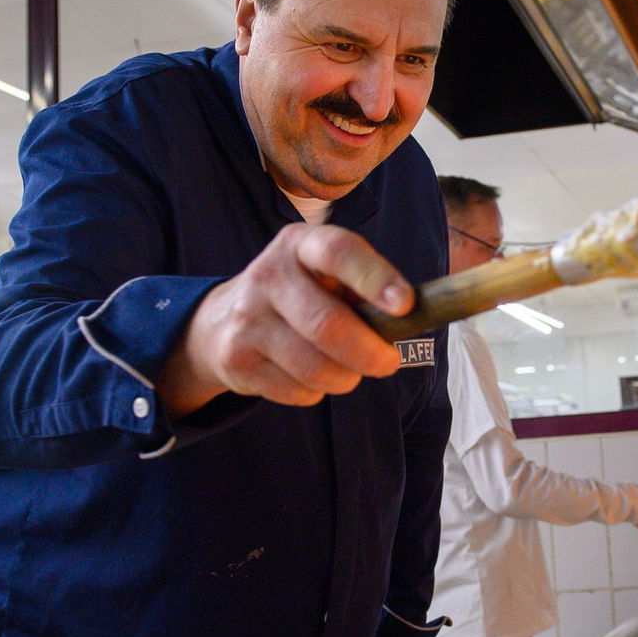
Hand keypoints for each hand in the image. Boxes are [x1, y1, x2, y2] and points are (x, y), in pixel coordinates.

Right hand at [158, 223, 413, 415]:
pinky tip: (311, 376)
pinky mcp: (236, 359)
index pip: (338, 251)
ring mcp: (246, 318)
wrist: (220, 320)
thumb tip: (417, 316)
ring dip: (346, 378)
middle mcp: (268, 275)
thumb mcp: (325, 275)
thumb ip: (365, 289)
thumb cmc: (301, 295)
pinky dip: (317, 392)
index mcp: (300, 244)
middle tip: (387, 363)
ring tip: (350, 371)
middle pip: (327, 325)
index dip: (375, 278)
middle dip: (368, 353)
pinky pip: (296, 390)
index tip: (406, 305)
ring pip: (314, 367)